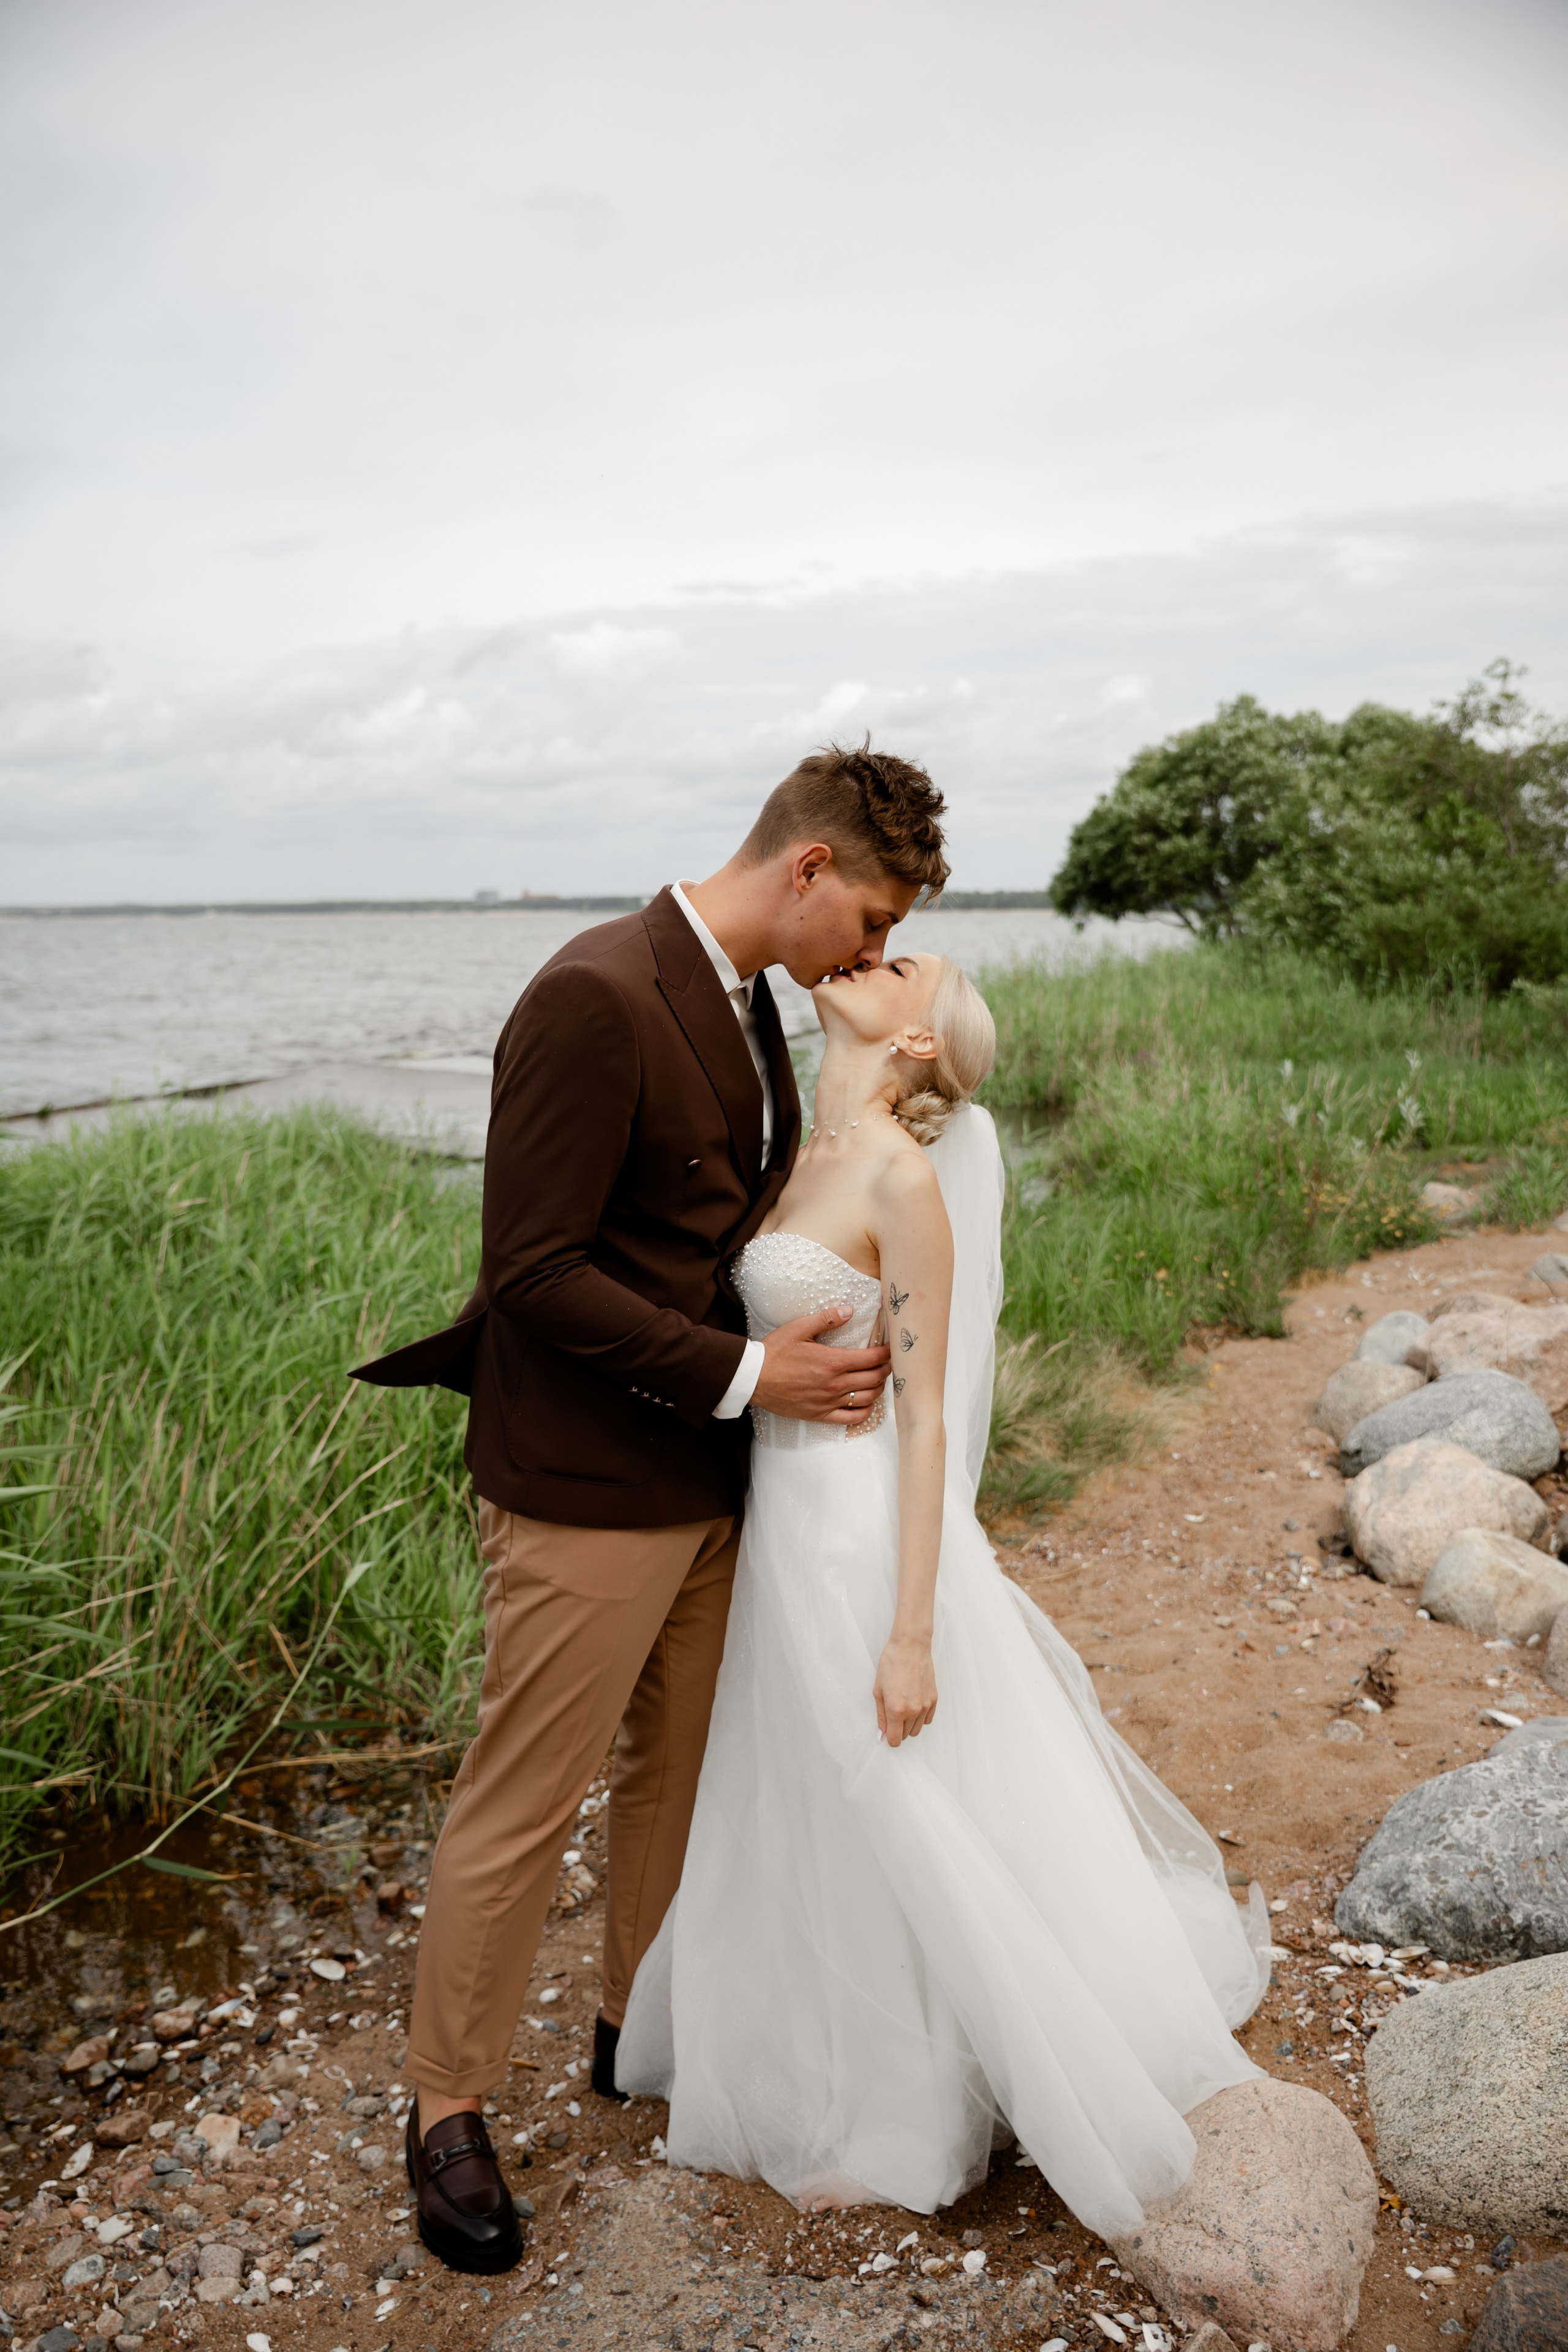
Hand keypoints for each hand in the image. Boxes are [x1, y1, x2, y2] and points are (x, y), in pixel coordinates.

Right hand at [750, 1308, 891, 1423]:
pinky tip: (867, 1404)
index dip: (886, 1353)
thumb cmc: (775, 1352)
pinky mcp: (821, 1415)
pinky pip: (852, 1418)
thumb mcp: (799, 1328)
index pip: (872, 1358)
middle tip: (889, 1362)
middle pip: (874, 1378)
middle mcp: (836, 1384)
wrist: (754, 1379)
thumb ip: (826, 1319)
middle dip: (886, 1369)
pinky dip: (865, 1412)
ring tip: (879, 1379)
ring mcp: (830, 1402)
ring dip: (879, 1388)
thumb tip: (849, 1311)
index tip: (891, 1349)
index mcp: (833, 1361)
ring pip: (867, 1398)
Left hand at [874, 1633, 936, 1747]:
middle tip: (892, 1713)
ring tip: (903, 1706)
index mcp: (896, 1709)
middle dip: (898, 1729)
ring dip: (909, 1724)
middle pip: (906, 1735)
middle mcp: (913, 1710)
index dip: (889, 1738)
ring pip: (917, 1729)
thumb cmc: (892, 1664)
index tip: (886, 1732)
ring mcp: (926, 1705)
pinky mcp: (934, 1699)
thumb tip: (882, 1734)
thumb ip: (881, 1716)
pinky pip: (927, 1719)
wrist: (910, 1647)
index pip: (895, 1740)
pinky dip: (920, 1717)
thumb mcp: (878, 1690)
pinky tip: (913, 1704)